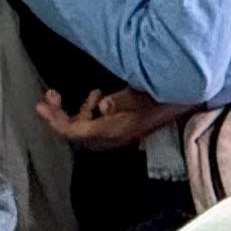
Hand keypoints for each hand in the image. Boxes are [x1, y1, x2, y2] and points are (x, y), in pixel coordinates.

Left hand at [37, 84, 187, 151]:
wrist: (188, 100)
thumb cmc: (167, 95)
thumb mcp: (145, 95)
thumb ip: (124, 101)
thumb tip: (102, 106)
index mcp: (115, 129)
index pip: (76, 131)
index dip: (56, 121)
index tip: (41, 106)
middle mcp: (113, 135)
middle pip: (76, 132)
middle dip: (58, 115)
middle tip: (48, 97)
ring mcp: (117, 132)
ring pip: (84, 128)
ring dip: (72, 112)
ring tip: (65, 95)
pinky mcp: (122, 126)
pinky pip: (96, 123)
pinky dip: (88, 110)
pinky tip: (96, 97)